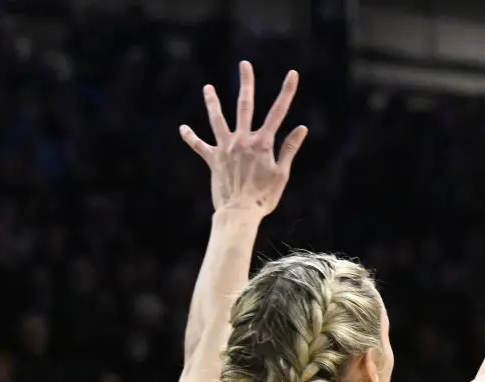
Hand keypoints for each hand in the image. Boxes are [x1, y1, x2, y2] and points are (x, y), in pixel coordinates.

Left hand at [179, 60, 307, 215]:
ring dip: (212, 102)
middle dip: (246, 83)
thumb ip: (289, 149)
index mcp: (262, 143)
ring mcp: (225, 148)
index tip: (292, 74)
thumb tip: (301, 128)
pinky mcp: (212, 159)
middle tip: (244, 65)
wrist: (239, 213)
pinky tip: (183, 128)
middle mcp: (242, 140)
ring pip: (217, 119)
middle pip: (244, 106)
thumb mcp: (282, 174)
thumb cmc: (264, 197)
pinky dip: (191, 137)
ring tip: (207, 88)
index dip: (286, 92)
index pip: (278, 112)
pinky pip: (199, 146)